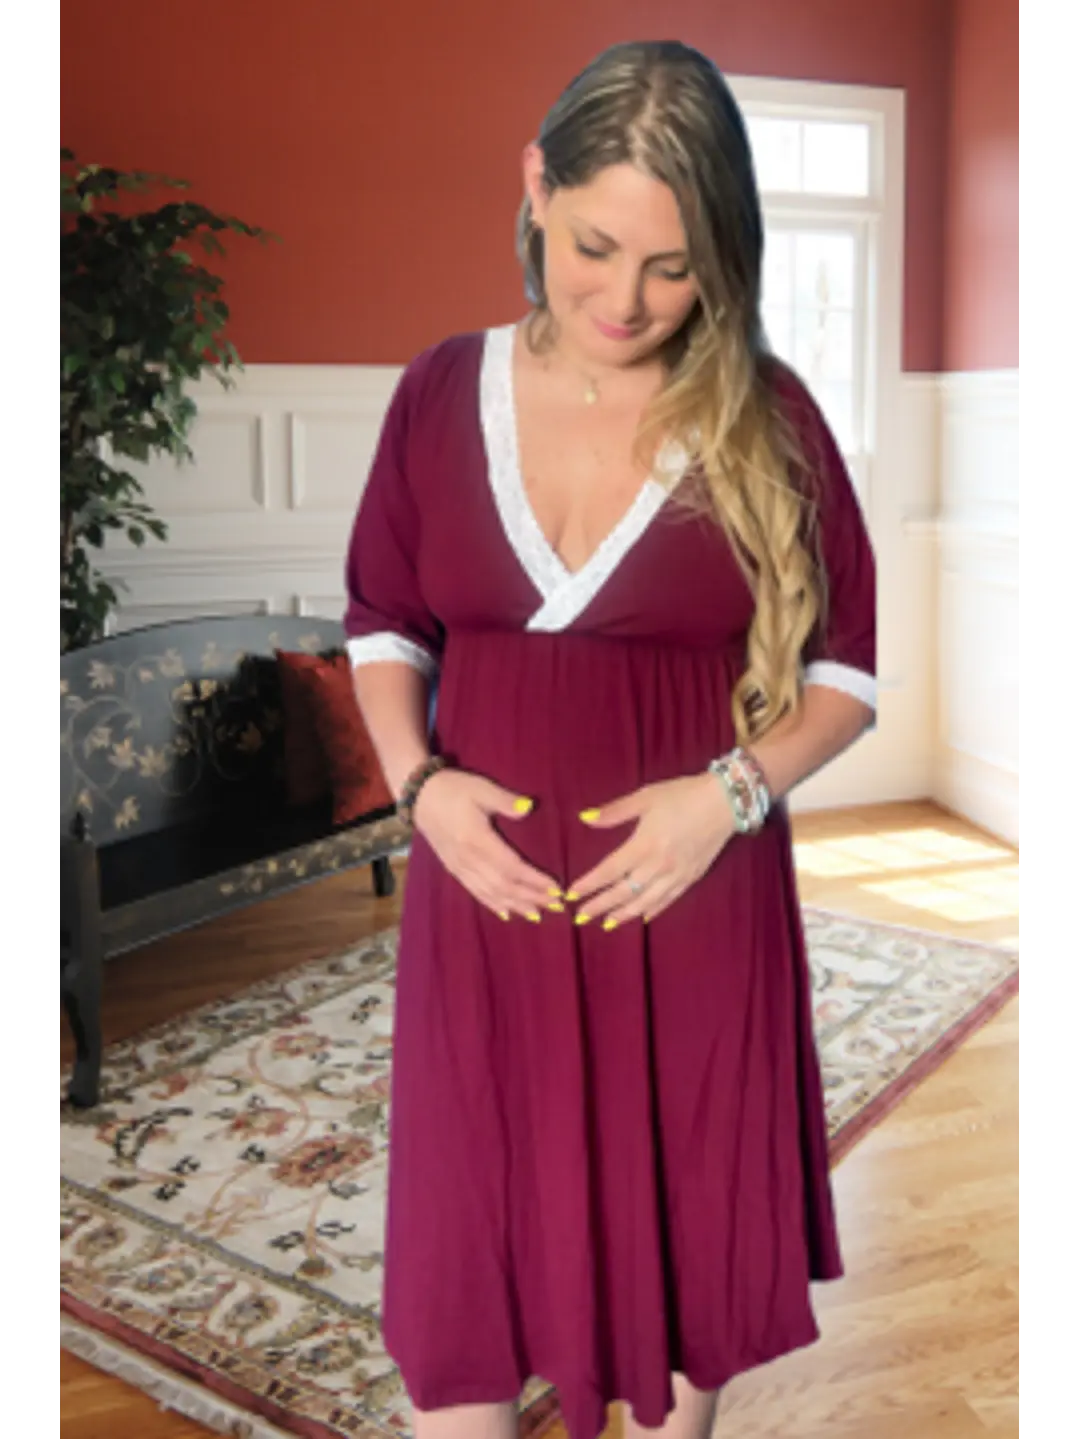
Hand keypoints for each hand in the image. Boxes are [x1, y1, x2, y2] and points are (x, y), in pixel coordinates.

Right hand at [412, 769, 561, 921]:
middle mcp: (468, 859)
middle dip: (531, 898)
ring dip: (516, 905)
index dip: (534, 881)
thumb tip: (529, 807)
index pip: (512, 867)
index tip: (556, 890)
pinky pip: (475, 892)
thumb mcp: (480, 788)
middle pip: (504, 885)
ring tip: (537, 915)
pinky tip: (506, 914)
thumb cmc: (453, 789)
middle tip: (556, 907)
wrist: (419, 796)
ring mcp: (459, 867)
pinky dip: (493, 904)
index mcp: (477, 839)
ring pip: (491, 893)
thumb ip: (505, 799)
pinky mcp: (453, 869)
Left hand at [567, 773, 734, 927]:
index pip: (610, 871)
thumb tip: (585, 818)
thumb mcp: (645, 797)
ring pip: (645, 902)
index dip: (590, 884)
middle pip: (624, 892)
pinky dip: (653, 911)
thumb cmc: (682, 795)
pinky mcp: (691, 878)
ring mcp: (676, 875)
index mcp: (644, 845)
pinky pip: (668, 900)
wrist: (725, 802)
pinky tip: (642, 918)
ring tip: (606, 923)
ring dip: (623, 914)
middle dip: (600, 905)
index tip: (572, 894)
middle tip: (581, 917)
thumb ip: (614, 812)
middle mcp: (658, 866)